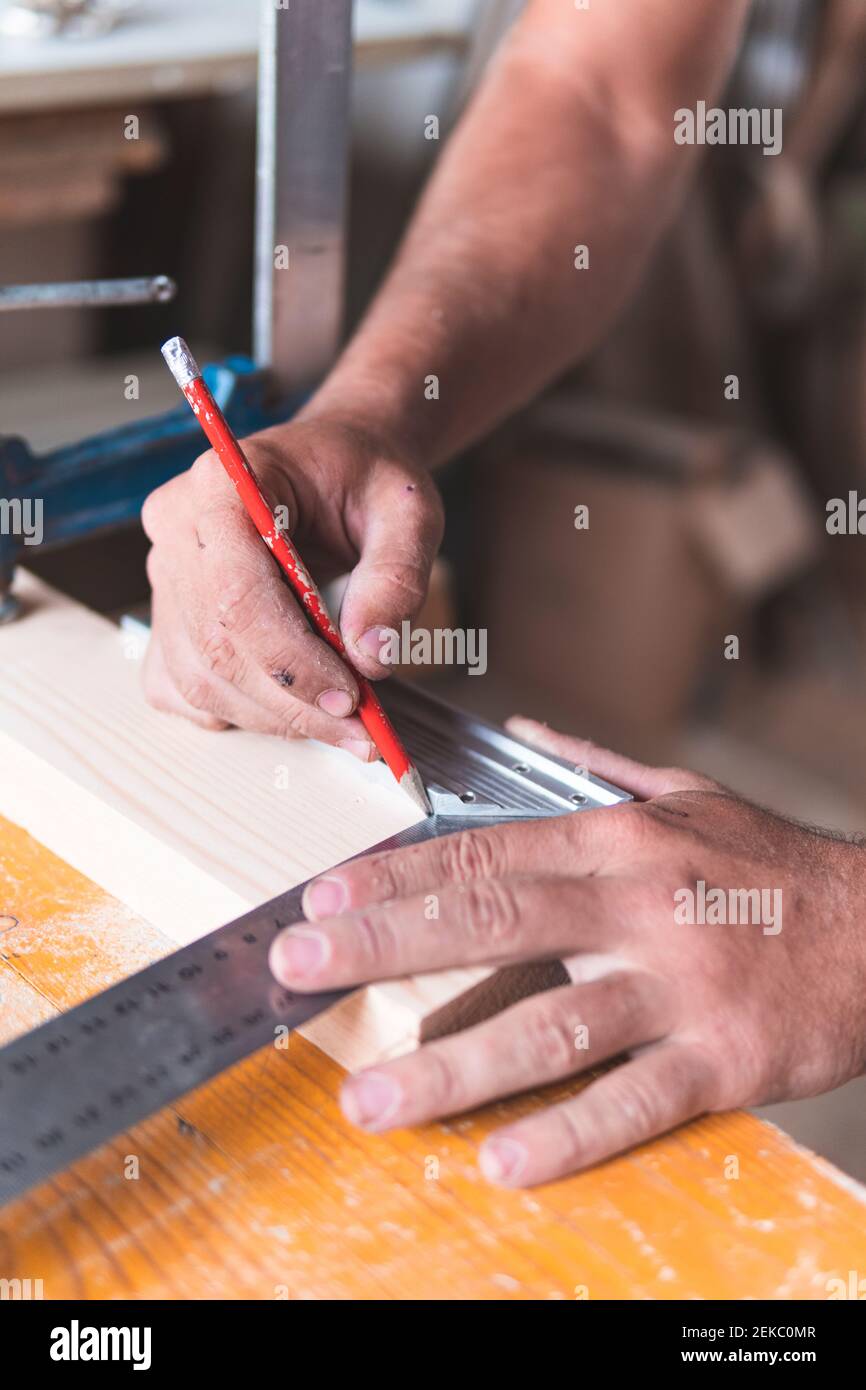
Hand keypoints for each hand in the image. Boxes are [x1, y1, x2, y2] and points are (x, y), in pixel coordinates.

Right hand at [141, 416, 443, 752]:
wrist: (336, 470)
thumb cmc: (365, 481)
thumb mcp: (407, 512)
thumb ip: (396, 578)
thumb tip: (371, 657)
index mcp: (222, 482)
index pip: (237, 591)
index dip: (292, 659)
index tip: (352, 695)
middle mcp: (176, 527)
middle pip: (217, 643)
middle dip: (293, 701)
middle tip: (362, 728)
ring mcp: (163, 576)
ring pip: (201, 677)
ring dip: (274, 717)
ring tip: (344, 724)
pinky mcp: (167, 616)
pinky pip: (183, 688)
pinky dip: (240, 712)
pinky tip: (291, 706)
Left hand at [270, 719, 865, 1186]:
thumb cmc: (773, 868)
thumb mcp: (687, 795)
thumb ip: (594, 769)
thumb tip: (522, 733)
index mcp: (620, 840)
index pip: (486, 853)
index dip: (397, 877)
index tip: (323, 901)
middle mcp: (640, 903)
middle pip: (492, 923)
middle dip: (385, 947)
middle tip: (301, 972)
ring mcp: (682, 982)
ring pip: (550, 1023)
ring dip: (452, 1065)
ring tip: (374, 1100)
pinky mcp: (726, 1056)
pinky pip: (636, 1100)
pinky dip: (568, 1132)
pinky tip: (503, 1159)